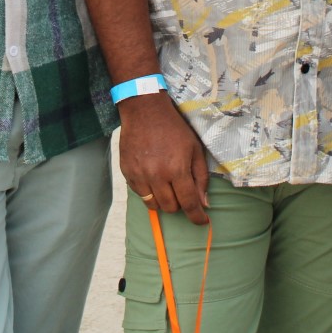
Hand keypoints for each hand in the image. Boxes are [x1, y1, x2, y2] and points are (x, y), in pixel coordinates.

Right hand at [118, 93, 209, 224]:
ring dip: (164, 200)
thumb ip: (200, 177)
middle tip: (181, 191)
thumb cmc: (174, 128)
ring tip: (167, 186)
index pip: (189, 203)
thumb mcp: (194, 149)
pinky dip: (149, 192)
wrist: (144, 111)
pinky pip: (140, 195)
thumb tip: (204, 203)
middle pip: (170, 208)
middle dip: (180, 204)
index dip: (197, 216)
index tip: (202, 221)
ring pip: (154, 205)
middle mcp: (157, 175)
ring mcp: (140, 175)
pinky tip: (153, 177)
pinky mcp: (127, 172)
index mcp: (177, 169)